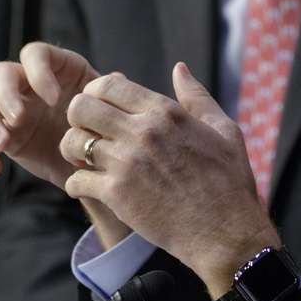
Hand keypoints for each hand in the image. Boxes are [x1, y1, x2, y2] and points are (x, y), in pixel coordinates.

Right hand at [0, 42, 98, 189]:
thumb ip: (111, 94)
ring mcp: (14, 108)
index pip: (35, 53)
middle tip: (19, 118)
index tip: (55, 99)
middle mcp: (30, 83)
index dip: (39, 71)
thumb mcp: (111, 111)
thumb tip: (116, 78)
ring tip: (5, 143)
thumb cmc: (106, 128)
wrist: (97, 163)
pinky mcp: (5, 134)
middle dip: (6, 94)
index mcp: (57, 69)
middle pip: (1, 73)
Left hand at [59, 63, 280, 297]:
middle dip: (78, 118)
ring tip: (86, 160)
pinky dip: (77, 184)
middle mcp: (142, 132)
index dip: (96, 93)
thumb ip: (196, 97)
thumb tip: (179, 69)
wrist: (225, 231)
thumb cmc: (229, 180)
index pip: (109, 85)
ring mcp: (127, 162)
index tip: (101, 109)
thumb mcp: (223, 129)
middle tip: (89, 132)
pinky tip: (90, 187)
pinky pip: (75, 179)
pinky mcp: (117, 194)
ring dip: (73, 150)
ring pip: (71, 141)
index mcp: (165, 112)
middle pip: (81, 106)